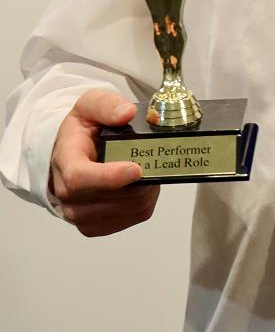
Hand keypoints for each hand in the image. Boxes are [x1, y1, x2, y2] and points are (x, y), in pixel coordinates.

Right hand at [50, 90, 159, 236]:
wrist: (68, 153)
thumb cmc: (80, 130)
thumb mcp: (89, 105)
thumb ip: (107, 105)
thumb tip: (127, 113)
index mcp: (65, 160)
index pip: (80, 178)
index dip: (110, 177)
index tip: (136, 168)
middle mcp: (67, 194)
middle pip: (112, 197)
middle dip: (142, 179)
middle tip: (154, 159)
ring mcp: (79, 215)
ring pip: (129, 209)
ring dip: (148, 189)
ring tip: (148, 169)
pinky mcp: (95, 226)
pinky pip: (134, 217)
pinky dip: (147, 200)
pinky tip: (142, 184)